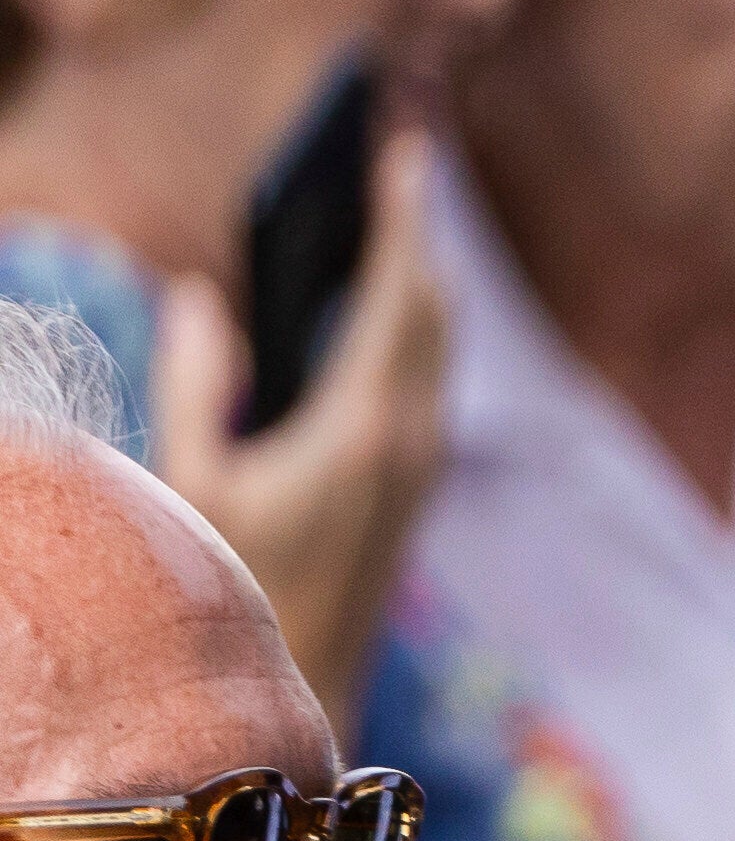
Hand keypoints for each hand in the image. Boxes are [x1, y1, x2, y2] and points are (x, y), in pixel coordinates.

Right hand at [150, 130, 454, 726]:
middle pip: (429, 310)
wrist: (299, 689)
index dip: (401, 217)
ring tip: (390, 208)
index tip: (405, 150)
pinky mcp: (414, 482)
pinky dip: (409, 322)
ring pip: (434, 345)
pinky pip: (423, 377)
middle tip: (395, 155)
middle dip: (413, 231)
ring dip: (417, 275)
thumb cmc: (231, 590)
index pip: (398, 296)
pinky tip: (382, 299)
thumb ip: (195, 383)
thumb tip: (199, 297)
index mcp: (364, 428)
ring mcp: (421, 463)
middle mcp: (411, 440)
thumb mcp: (194, 482)